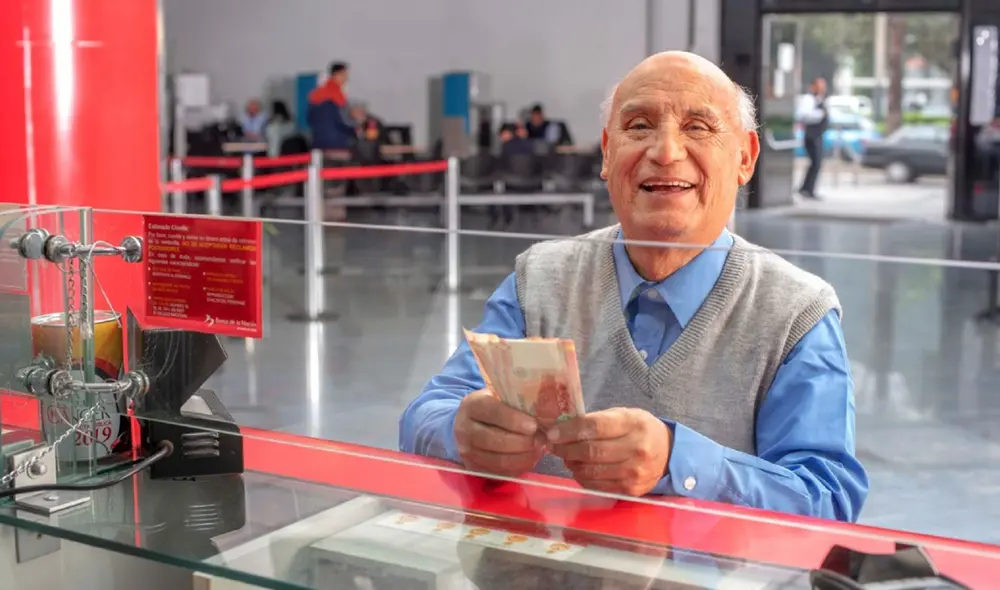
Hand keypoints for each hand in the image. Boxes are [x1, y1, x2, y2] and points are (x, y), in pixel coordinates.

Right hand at [454, 389, 546, 476]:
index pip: (492, 412)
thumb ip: (514, 401)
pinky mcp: (473, 467)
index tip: (533, 425)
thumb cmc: (491, 407)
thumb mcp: (497, 396)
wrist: (467, 424)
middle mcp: (464, 429)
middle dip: (523, 442)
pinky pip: (500, 472)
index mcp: (471, 406)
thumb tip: (542, 411)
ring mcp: (467, 451)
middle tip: (542, 439)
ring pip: (498, 460)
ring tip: (540, 449)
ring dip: (524, 457)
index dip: (513, 420)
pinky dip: (519, 467)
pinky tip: (531, 459)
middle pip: (495, 440)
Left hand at [547, 408, 670, 496]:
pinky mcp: (630, 489)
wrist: (669, 453)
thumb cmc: (640, 430)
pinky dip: (582, 477)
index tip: (552, 433)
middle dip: (566, 449)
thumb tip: (563, 428)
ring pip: (591, 471)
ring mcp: (633, 472)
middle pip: (591, 451)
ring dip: (572, 464)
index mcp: (633, 424)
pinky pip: (597, 485)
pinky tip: (578, 468)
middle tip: (553, 445)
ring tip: (565, 456)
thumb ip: (597, 420)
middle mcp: (636, 449)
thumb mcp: (624, 415)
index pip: (594, 427)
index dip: (569, 431)